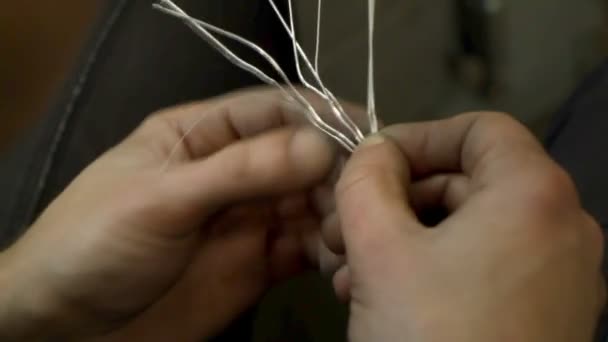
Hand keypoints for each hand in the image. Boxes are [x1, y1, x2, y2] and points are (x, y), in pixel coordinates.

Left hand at [0, 88, 336, 340]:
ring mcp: (247, 220)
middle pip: (300, 159)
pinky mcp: (257, 265)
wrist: (67, 328)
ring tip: (350, 236)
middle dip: (333, 174)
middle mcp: (232, 172)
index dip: (318, 117)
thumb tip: (318, 145)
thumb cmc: (96, 242)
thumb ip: (239, 171)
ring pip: (308, 204)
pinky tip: (338, 263)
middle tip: (362, 199)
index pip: (271, 111)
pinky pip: (304, 250)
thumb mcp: (162, 198)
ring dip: (335, 215)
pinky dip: (327, 253)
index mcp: (201, 135)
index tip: (364, 136)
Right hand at [329, 113, 605, 340]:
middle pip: (466, 180)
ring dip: (402, 238)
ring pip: (467, 228)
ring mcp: (559, 275)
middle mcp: (562, 227)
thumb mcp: (378, 246)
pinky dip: (431, 269)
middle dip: (395, 200)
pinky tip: (379, 296)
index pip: (479, 128)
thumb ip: (365, 178)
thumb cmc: (429, 333)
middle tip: (342, 230)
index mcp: (535, 193)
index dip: (417, 136)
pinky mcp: (544, 312)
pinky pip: (482, 267)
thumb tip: (372, 152)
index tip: (368, 165)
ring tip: (350, 271)